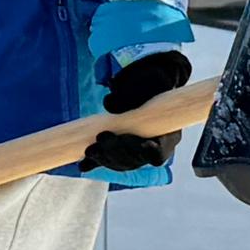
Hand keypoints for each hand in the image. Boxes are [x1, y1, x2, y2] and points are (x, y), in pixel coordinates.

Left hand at [84, 48, 191, 173]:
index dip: (152, 151)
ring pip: (121, 163)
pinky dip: (94, 164)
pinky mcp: (119, 153)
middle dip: (118, 151)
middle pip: (136, 160)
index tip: (144, 144)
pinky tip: (83, 165)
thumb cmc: (150, 84)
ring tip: (90, 150)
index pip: (160, 152)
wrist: (143, 88)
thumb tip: (109, 103)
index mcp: (166, 135)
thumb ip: (133, 93)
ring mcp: (135, 154)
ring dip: (105, 158)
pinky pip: (107, 161)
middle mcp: (152, 149)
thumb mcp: (148, 83)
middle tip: (103, 137)